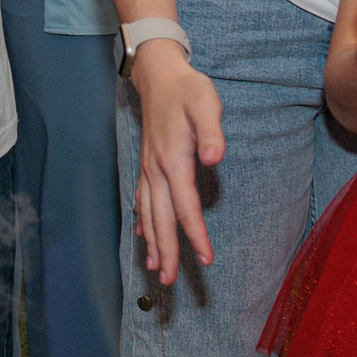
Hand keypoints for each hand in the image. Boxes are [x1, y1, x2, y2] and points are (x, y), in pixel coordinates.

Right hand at [128, 45, 223, 286]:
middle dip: (166, 250)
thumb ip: (212, 131)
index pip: (186, 206)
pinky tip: (143, 236)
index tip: (206, 259)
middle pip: (161, 218)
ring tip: (155, 269)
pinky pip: (142, 200)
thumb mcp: (206, 103)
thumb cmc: (188, 90)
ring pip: (148, 213)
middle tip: (169, 280)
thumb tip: (214, 158)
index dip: (196, 235)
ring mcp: (148, 169)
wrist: (159, 75)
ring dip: (152, 242)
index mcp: (172, 160)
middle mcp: (156, 170)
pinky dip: (142, 222)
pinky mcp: (147, 165)